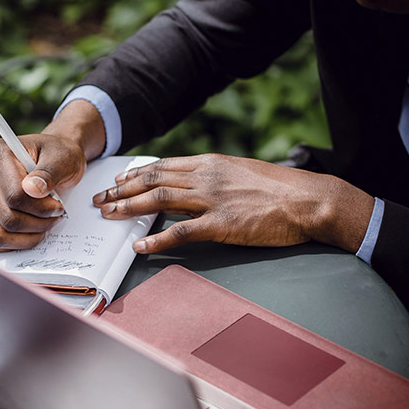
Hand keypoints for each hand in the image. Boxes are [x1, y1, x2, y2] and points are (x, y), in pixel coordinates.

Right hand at [0, 99, 106, 250]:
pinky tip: (29, 234)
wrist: (54, 159)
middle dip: (37, 224)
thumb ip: (49, 173)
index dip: (41, 208)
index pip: (14, 195)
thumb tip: (32, 189)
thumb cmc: (58, 156)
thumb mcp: (63, 158)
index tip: (58, 206)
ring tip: (44, 225)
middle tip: (55, 215)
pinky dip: (10, 244)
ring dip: (26, 238)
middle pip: (6, 218)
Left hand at [91, 153, 374, 253]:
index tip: (117, 180)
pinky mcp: (223, 224)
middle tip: (100, 199)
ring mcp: (213, 200)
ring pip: (159, 199)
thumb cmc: (281, 190)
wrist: (308, 199)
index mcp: (212, 164)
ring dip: (128, 207)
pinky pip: (181, 231)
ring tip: (108, 215)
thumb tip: (193, 186)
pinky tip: (140, 244)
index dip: (135, 174)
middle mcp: (207, 176)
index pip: (163, 166)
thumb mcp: (244, 174)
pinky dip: (157, 238)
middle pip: (153, 180)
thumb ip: (216, 178)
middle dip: (121, 189)